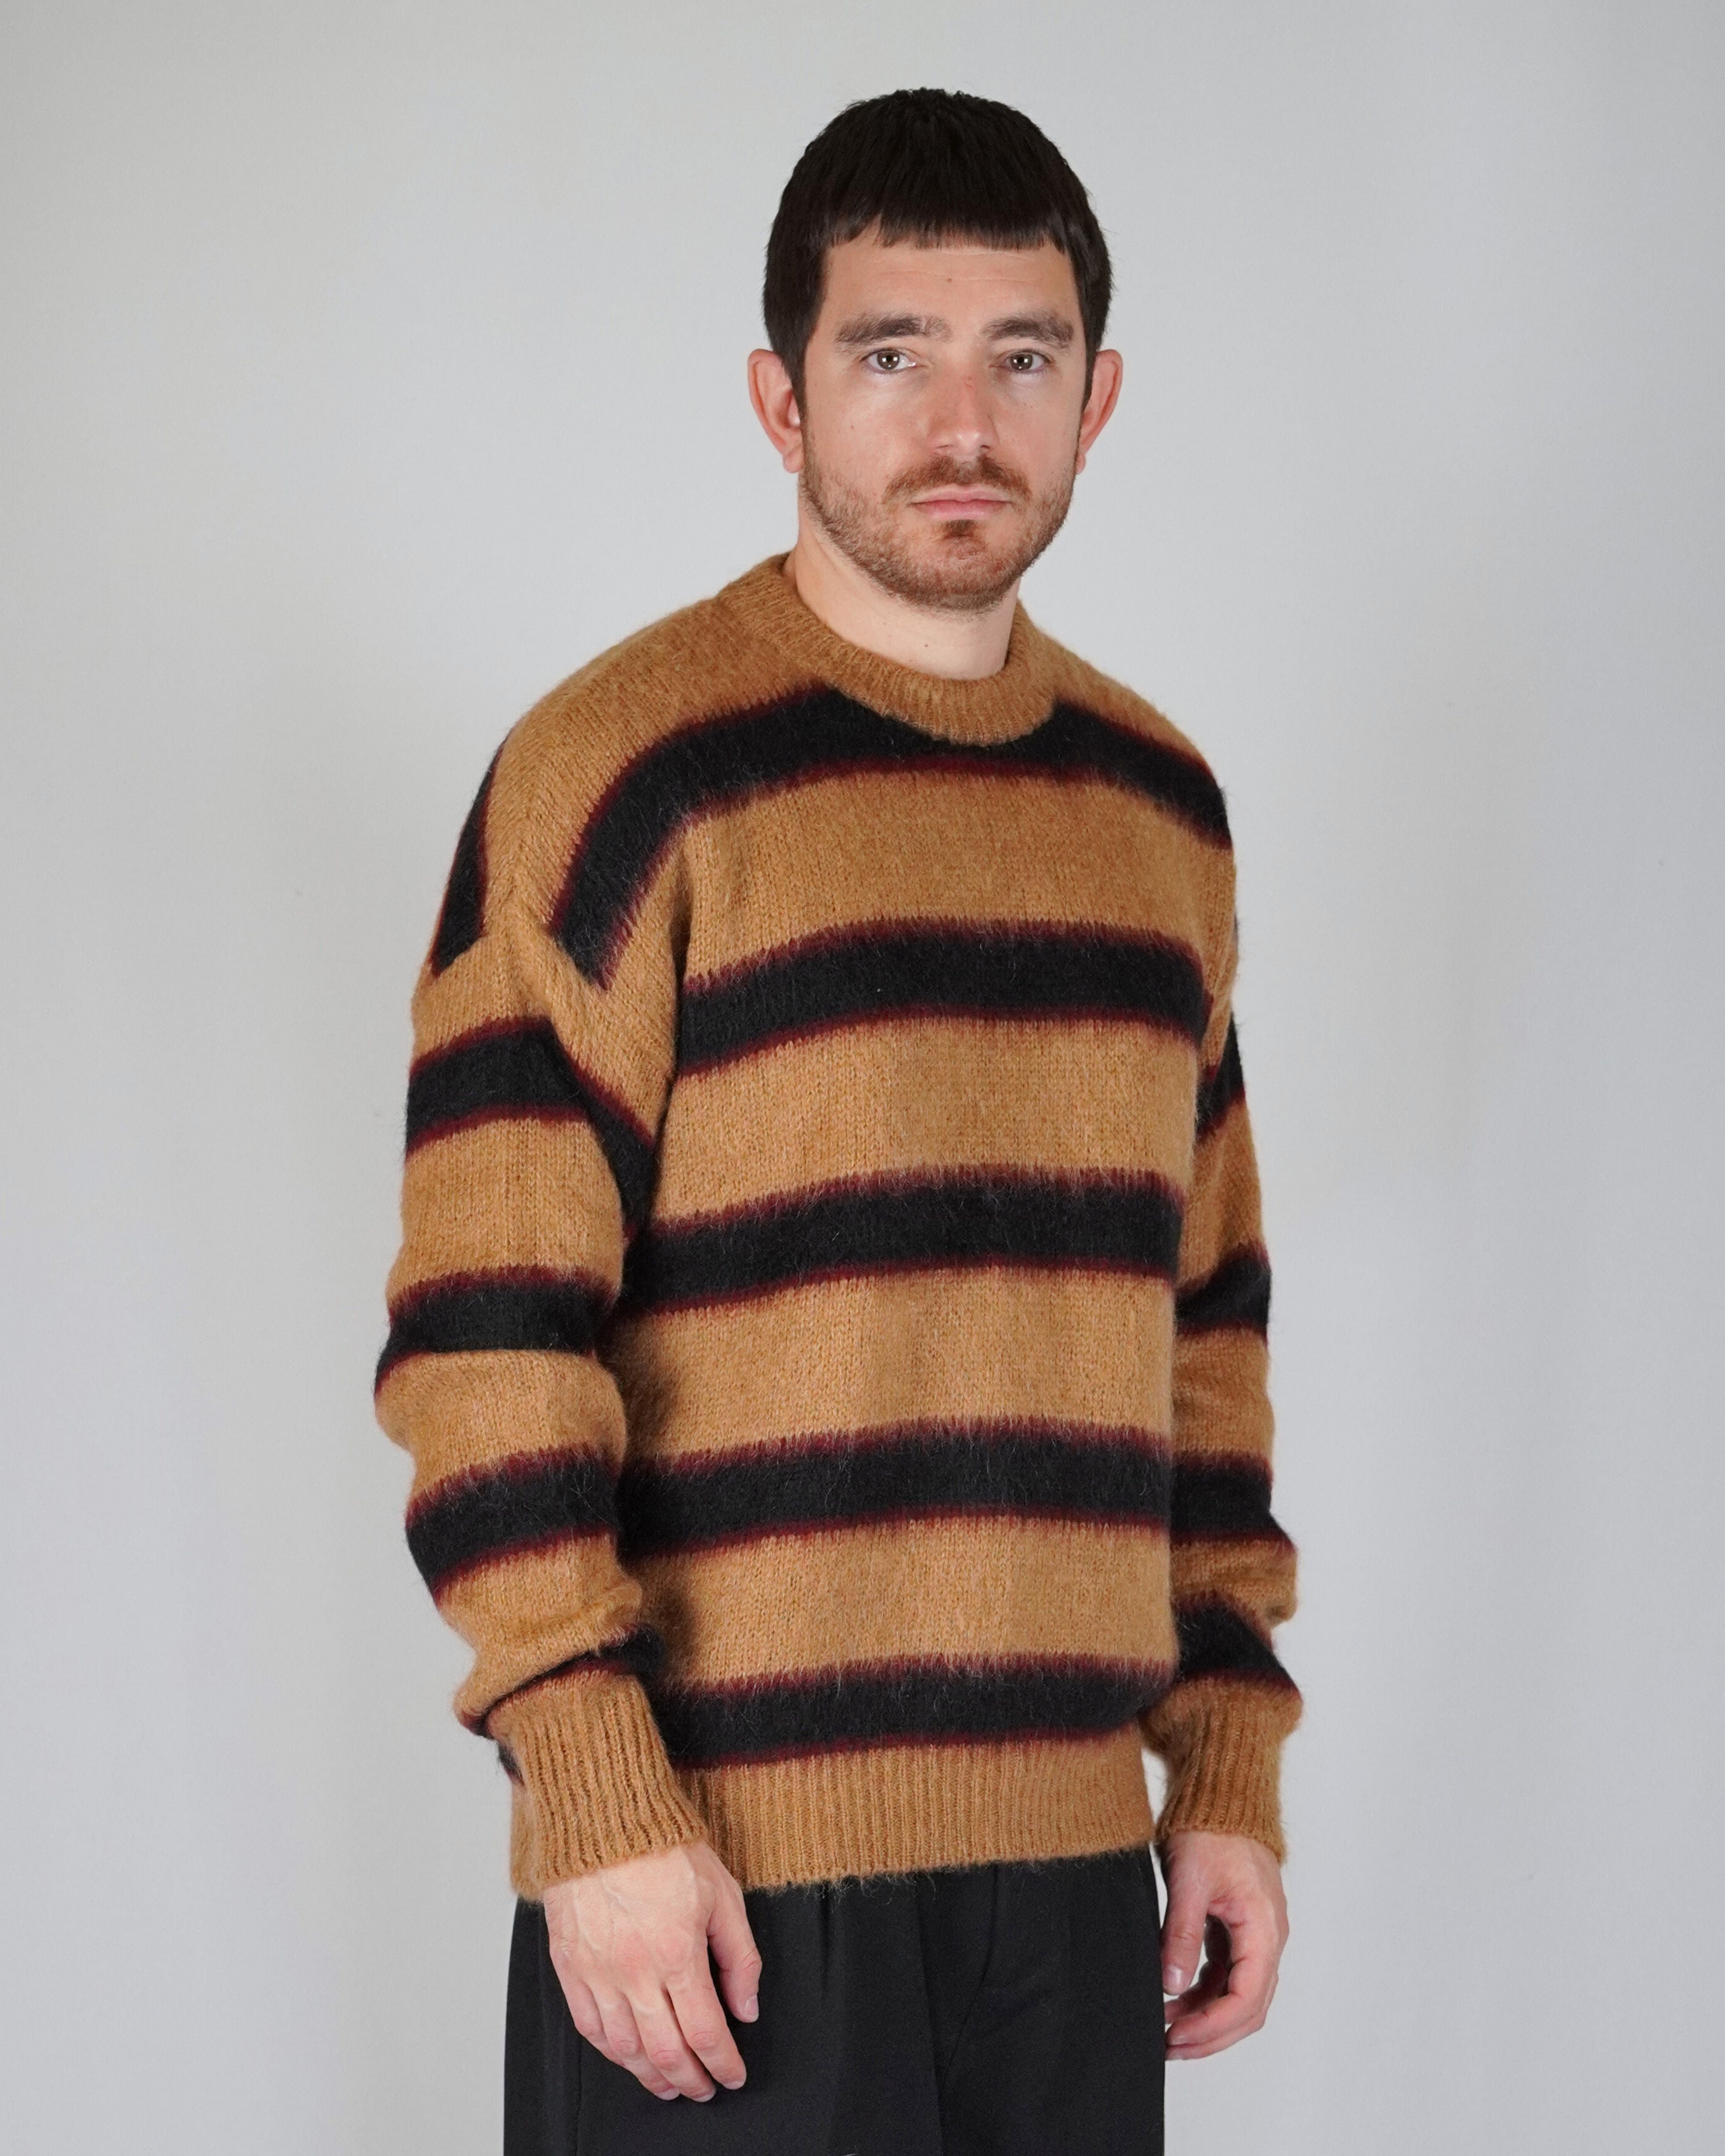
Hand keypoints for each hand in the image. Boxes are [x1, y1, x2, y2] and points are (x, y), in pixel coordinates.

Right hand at [542, 1840, 762, 2101]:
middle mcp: (634, 1971)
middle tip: (704, 2089)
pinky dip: (611, 2052)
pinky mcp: (569, 1965)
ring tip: (669, 2084)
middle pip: (666, 2052)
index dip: (723, 2063)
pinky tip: (627, 2056)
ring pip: (625, 2049)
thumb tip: (746, 2008)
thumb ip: (740, 1956)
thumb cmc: (665, 1847)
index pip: (705, 2032)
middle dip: (690, 2080)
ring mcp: (597, 1971)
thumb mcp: (723, 1893)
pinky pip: (588, 2027)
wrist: (604, 1816)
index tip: (732, 2075)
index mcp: (677, 1952)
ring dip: (650, 2076)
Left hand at [1157, 1830, 1286, 2059]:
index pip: (1247, 1997)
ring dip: (1207, 2017)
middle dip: (1211, 2033)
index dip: (1212, 2026)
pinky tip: (1175, 1998)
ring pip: (1239, 1995)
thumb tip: (1173, 1986)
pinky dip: (1204, 1993)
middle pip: (1248, 2007)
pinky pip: (1228, 1976)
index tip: (1176, 2037)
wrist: (1221, 1794)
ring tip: (1166, 2029)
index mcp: (1264, 1928)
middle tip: (1169, 2047)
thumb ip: (1183, 1934)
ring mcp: (1255, 1936)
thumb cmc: (1211, 1827)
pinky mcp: (1239, 1930)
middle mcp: (1268, 1938)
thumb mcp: (1191, 1880)